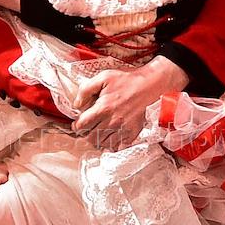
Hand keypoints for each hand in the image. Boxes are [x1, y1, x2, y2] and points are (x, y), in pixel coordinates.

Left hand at [71, 57, 187, 150]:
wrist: (148, 86)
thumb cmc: (126, 81)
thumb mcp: (102, 78)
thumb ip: (85, 90)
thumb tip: (77, 105)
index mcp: (103, 108)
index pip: (82, 125)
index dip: (76, 126)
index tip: (77, 124)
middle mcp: (112, 122)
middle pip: (90, 137)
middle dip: (86, 133)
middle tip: (87, 128)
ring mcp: (122, 129)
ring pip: (102, 143)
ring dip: (97, 139)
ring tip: (97, 132)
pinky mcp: (131, 133)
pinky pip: (116, 146)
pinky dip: (110, 144)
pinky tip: (109, 136)